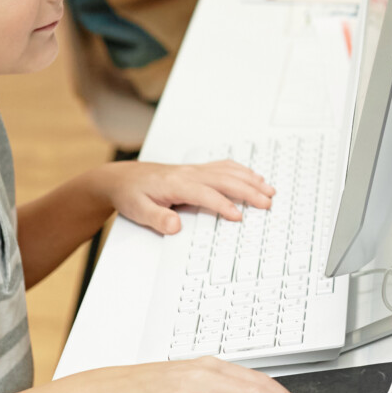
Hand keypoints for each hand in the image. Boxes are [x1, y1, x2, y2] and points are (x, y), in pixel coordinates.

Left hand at [98, 160, 274, 235]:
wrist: (122, 178)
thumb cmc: (131, 194)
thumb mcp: (138, 210)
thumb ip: (157, 219)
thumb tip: (175, 226)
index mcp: (177, 184)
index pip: (206, 194)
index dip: (223, 205)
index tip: (238, 216)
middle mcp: (189, 173)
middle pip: (225, 180)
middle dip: (249, 191)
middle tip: (267, 203)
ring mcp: (195, 170)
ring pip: (228, 172)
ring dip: (250, 180)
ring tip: (269, 190)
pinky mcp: (196, 170)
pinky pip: (224, 167)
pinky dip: (242, 171)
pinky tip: (252, 177)